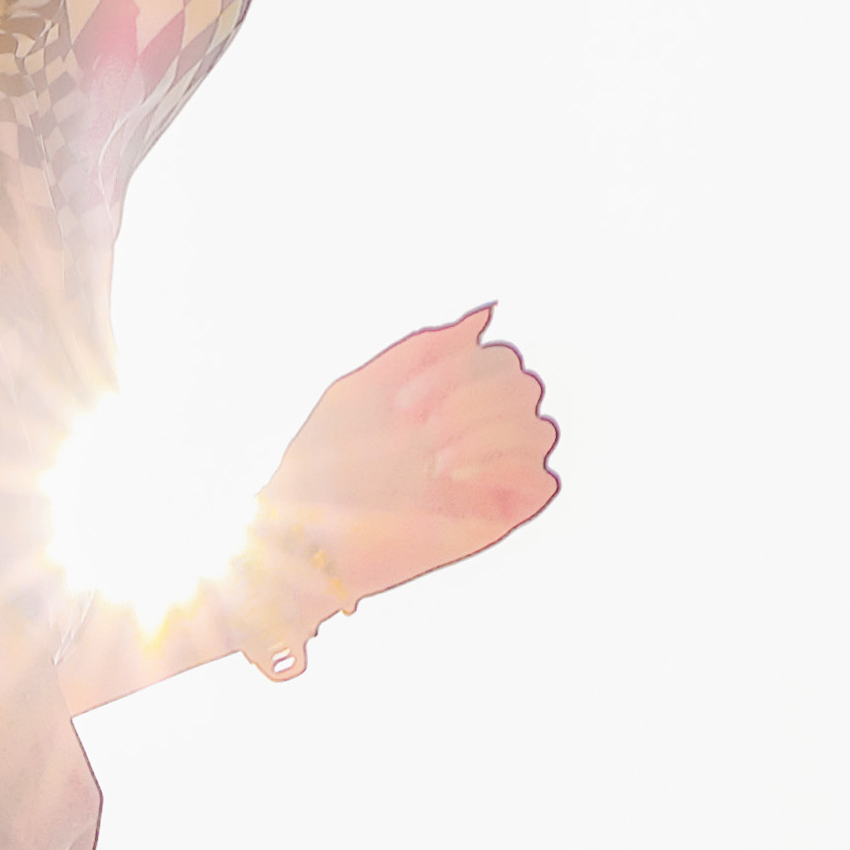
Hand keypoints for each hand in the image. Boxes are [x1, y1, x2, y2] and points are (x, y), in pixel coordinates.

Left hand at [218, 310, 560, 676]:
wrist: (306, 534)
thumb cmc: (322, 465)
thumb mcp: (363, 386)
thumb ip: (421, 348)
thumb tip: (484, 315)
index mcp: (448, 400)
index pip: (498, 358)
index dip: (459, 367)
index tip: (404, 403)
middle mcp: (475, 434)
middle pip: (523, 386)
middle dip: (470, 397)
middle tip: (419, 428)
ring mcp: (490, 475)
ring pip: (538, 428)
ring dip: (484, 432)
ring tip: (434, 459)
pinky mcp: (498, 515)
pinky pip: (542, 479)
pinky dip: (505, 466)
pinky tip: (456, 477)